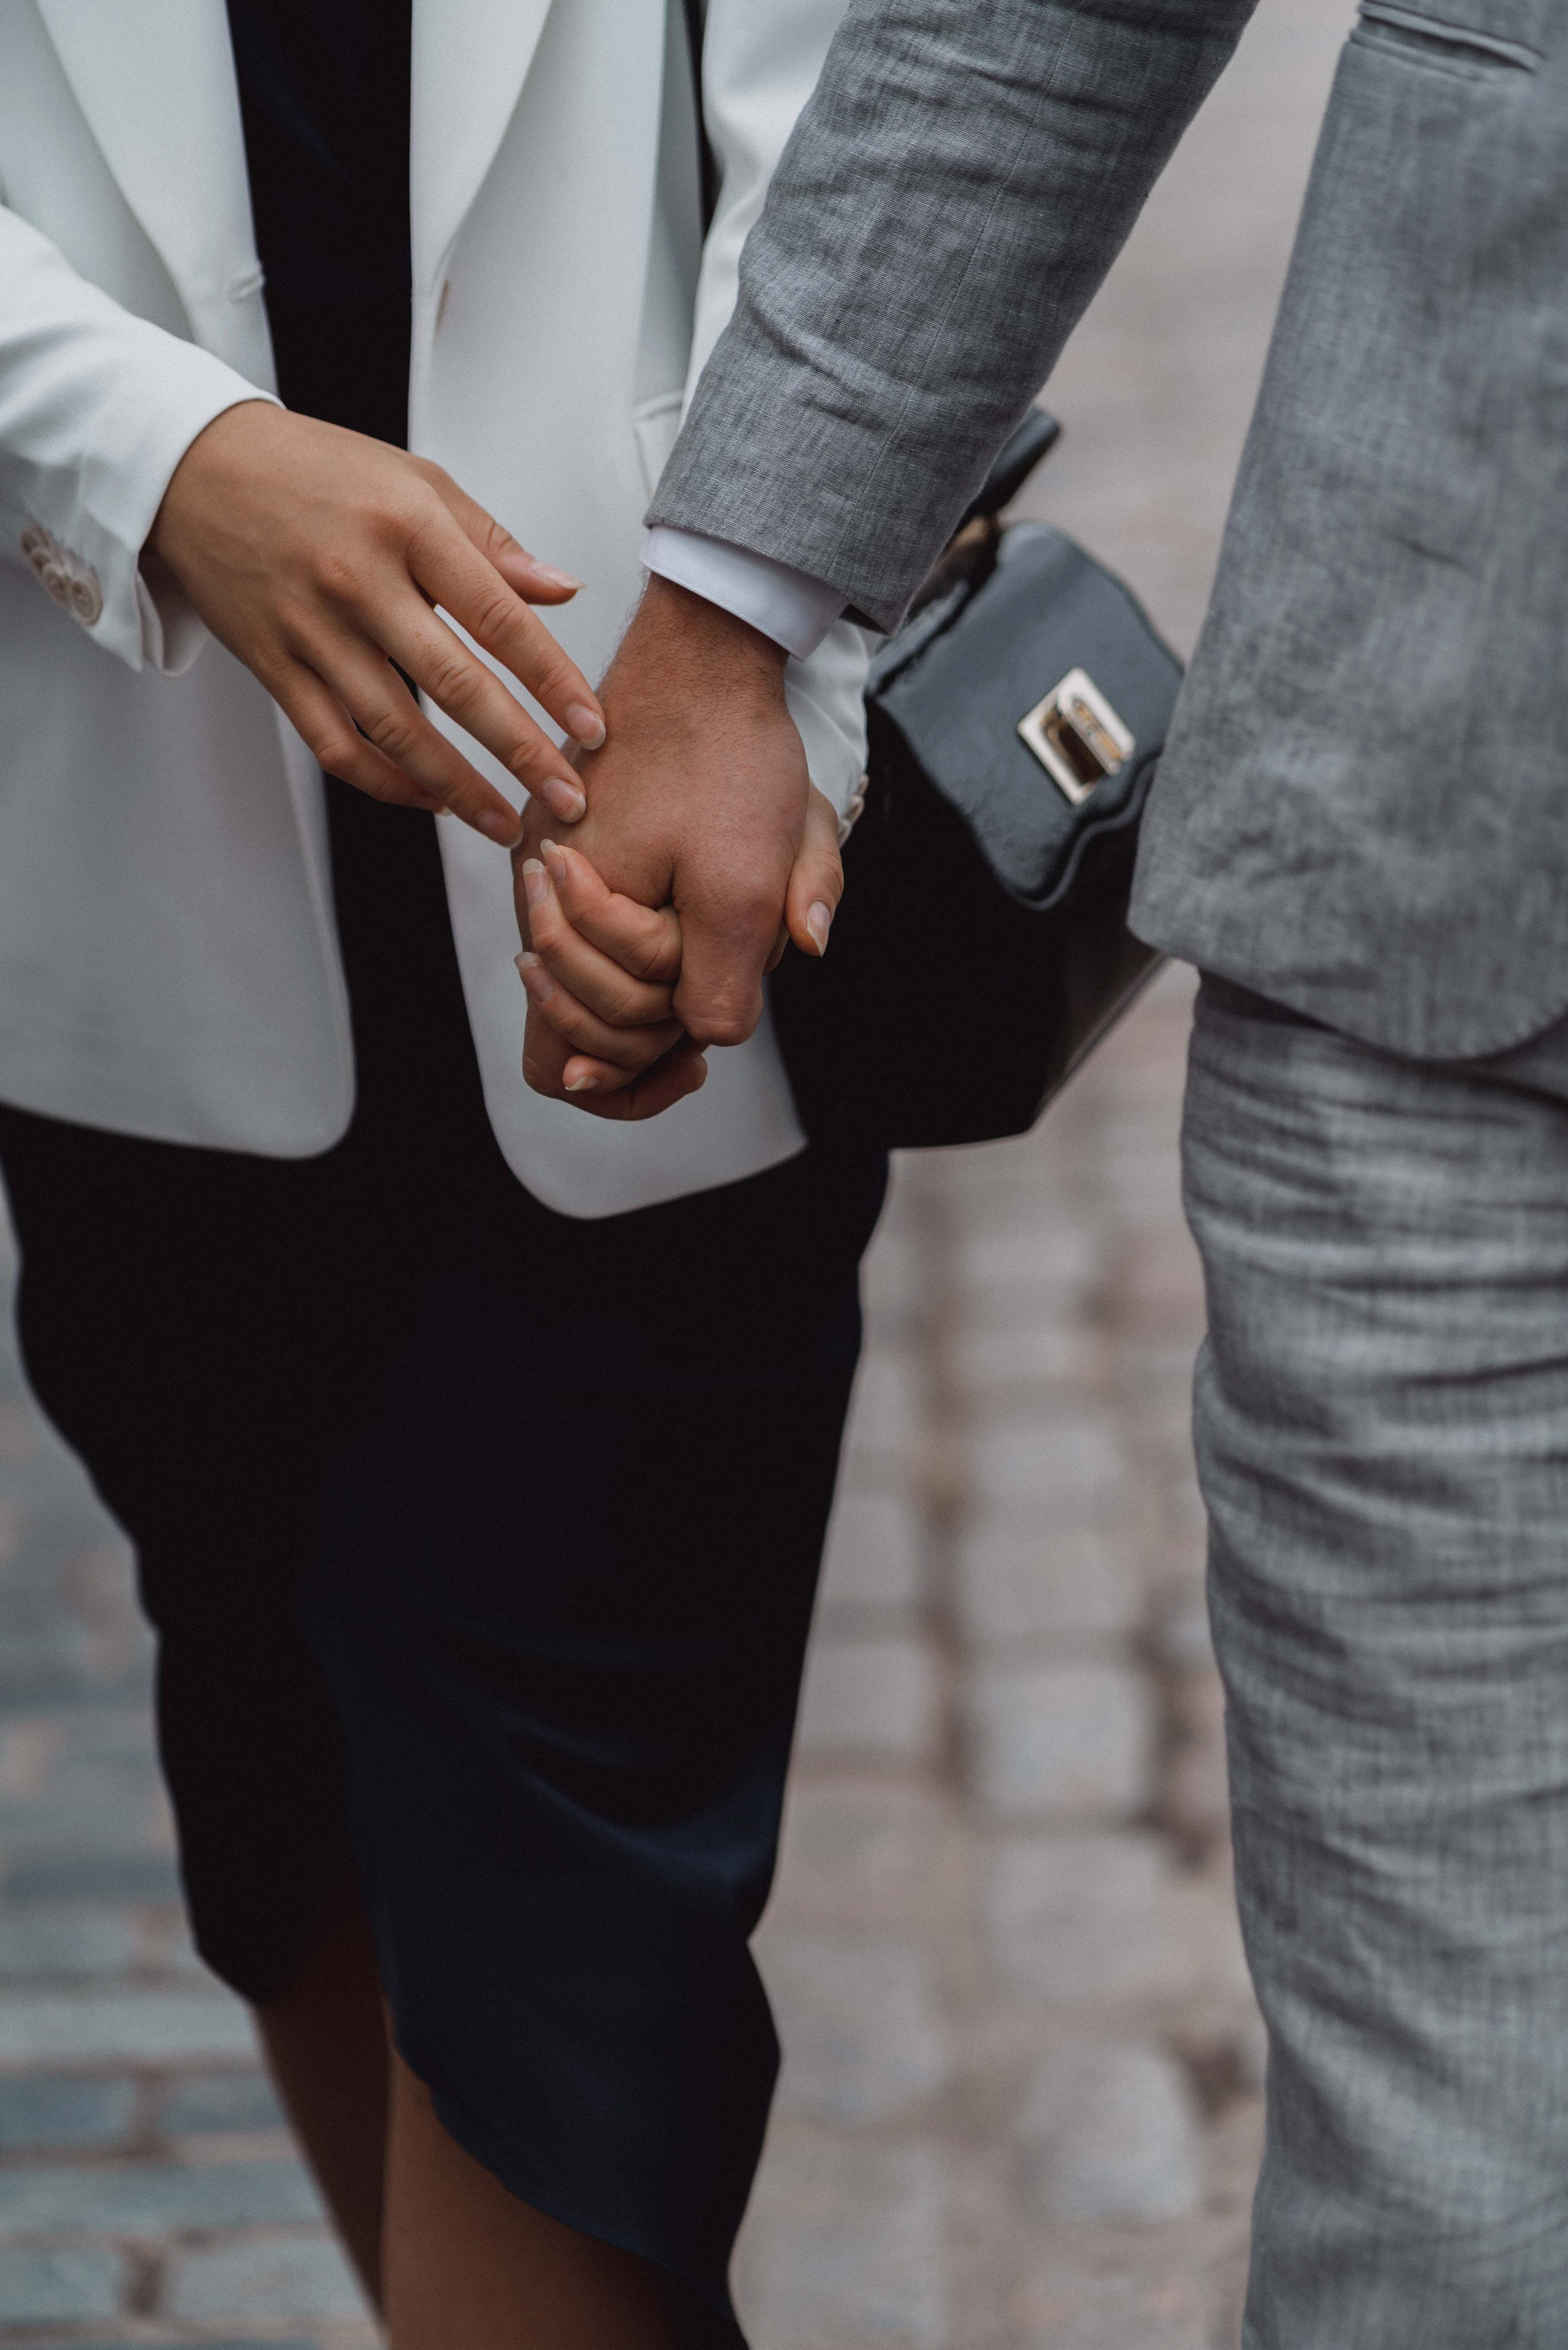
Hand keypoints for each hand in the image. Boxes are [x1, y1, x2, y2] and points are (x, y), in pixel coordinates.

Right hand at [147, 399, 604, 844]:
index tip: (592, 729)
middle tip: (566, 798)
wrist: (195, 468)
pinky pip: (335, 745)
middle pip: (454, 685)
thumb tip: (563, 591)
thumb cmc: (316, 471)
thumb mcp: (415, 481)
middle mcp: (358, 580)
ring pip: (394, 731)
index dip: (553, 681)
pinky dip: (385, 784)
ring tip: (505, 822)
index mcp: (406, 526)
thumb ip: (492, 543)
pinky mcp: (274, 666)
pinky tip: (430, 801)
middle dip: (520, 752)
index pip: (498, 617)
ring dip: (457, 788)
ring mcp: (311, 629)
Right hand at [510, 574, 842, 1110]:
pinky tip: (720, 904)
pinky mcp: (590, 857)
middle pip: (589, 1029)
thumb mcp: (745, 885)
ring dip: (678, 975)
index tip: (695, 1052)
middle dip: (664, 1022)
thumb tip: (704, 1041)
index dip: (642, 1068)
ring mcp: (564, 881)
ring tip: (731, 927)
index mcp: (565, 917)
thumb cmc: (723, 759)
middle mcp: (546, 904)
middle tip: (724, 977)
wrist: (708, 655)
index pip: (570, 1057)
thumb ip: (721, 990)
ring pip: (612, 982)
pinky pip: (622, 933)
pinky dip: (677, 938)